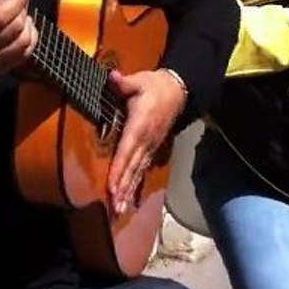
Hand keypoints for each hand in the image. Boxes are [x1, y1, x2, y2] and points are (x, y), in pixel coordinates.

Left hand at [106, 68, 184, 214]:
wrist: (178, 90)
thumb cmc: (154, 85)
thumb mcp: (140, 80)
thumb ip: (124, 82)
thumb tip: (112, 77)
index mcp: (139, 126)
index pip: (126, 151)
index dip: (118, 170)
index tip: (111, 187)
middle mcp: (145, 141)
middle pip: (132, 168)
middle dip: (122, 188)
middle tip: (114, 209)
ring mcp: (150, 146)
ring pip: (137, 172)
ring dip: (128, 191)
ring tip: (119, 211)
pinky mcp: (152, 148)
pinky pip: (142, 169)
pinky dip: (135, 185)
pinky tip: (129, 200)